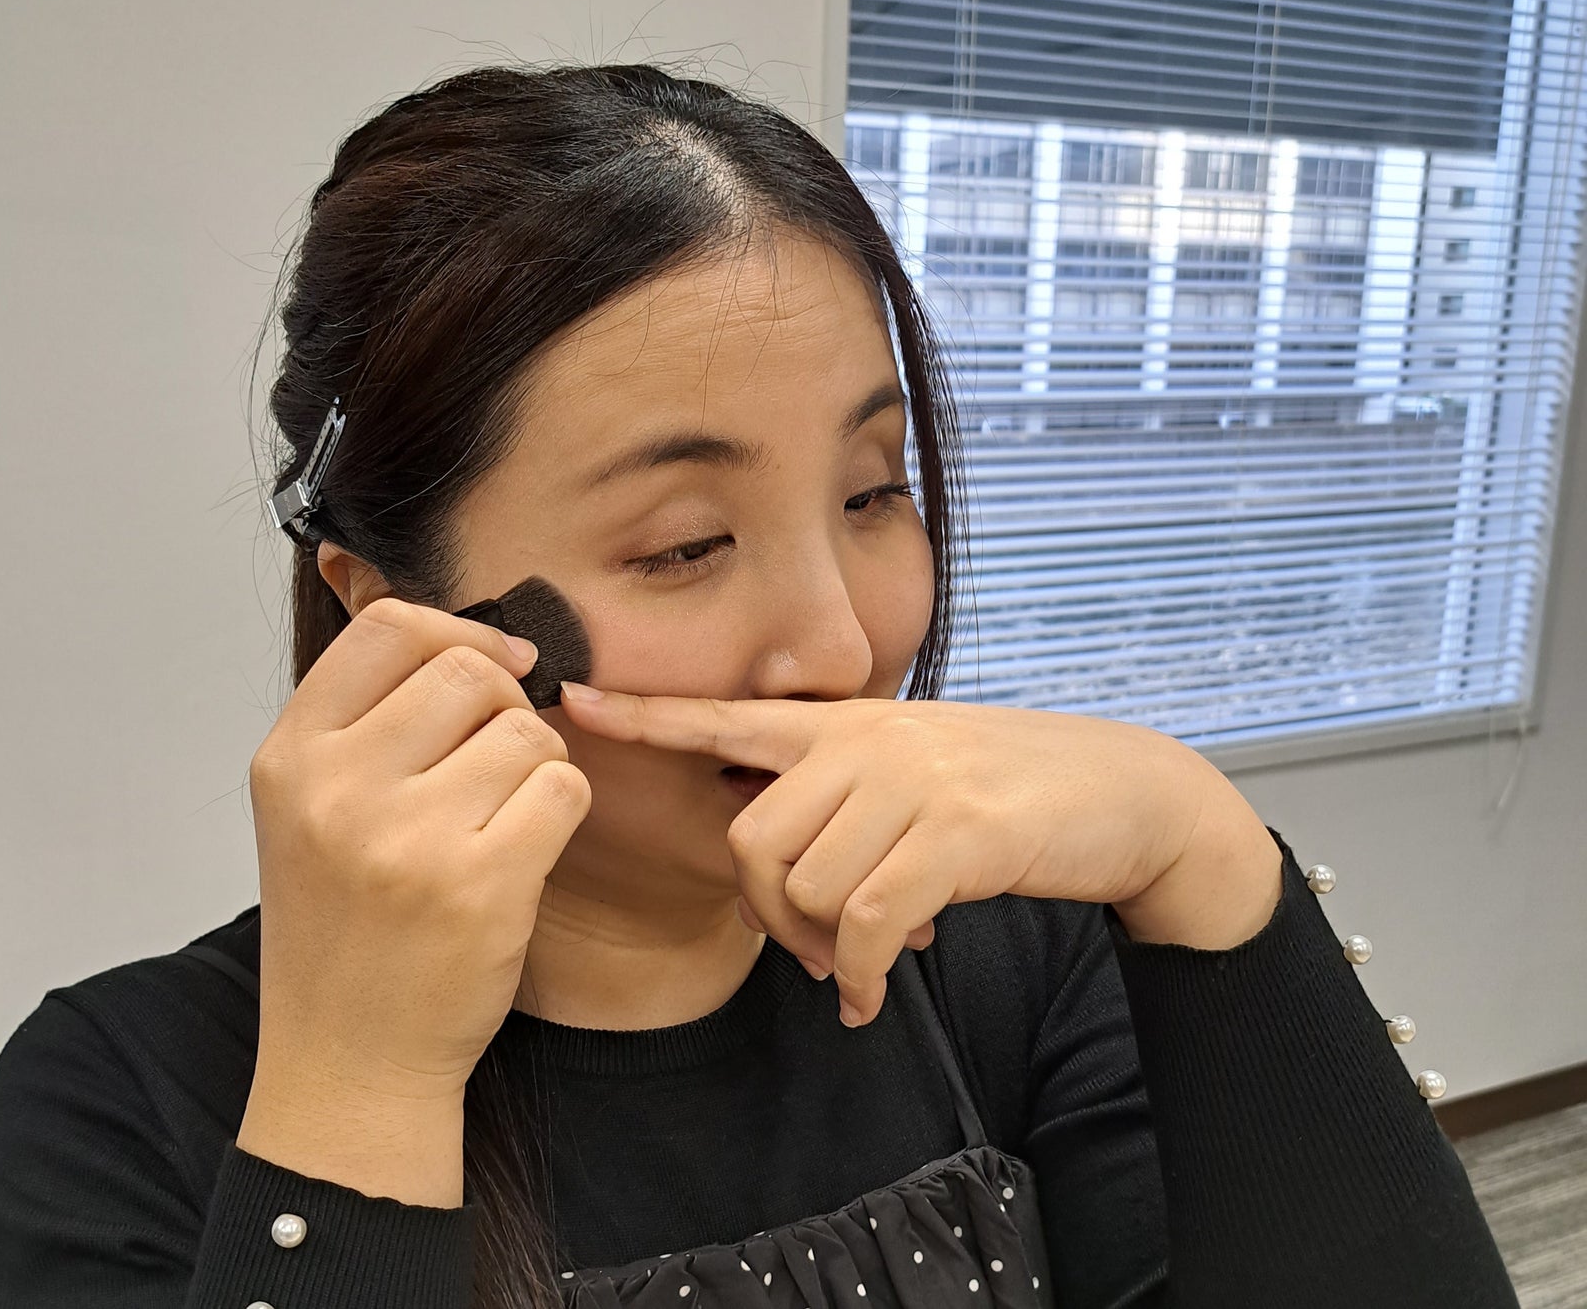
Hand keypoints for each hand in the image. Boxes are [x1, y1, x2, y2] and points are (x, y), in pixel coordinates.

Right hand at [239, 597, 591, 1196]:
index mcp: (289, 757)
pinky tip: (527, 850)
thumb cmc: (344, 929)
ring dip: (537, 763)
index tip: (496, 662)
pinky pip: (564, 786)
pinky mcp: (481, 884)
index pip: (387, 627)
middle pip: (470, 671)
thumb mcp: (310, 810)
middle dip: (506, 705)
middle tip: (496, 763)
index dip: (458, 630)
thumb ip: (366, 721)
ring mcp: (408, 836)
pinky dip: (562, 809)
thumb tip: (478, 639)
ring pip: (527, 728)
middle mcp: (338, 788)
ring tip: (502, 817)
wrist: (348, 1061)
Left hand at [559, 685, 1274, 1025]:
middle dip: (769, 916)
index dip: (648, 715)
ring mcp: (910, 782)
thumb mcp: (920, 776)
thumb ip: (851, 811)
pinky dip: (864, 975)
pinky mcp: (954, 832)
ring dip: (826, 950)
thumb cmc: (1013, 793)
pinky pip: (866, 921)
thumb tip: (808, 907)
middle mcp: (867, 742)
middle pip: (751, 839)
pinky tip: (877, 996)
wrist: (1124, 794)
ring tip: (868, 962)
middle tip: (817, 954)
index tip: (571, 701)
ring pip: (805, 885)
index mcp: (849, 725)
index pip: (729, 714)